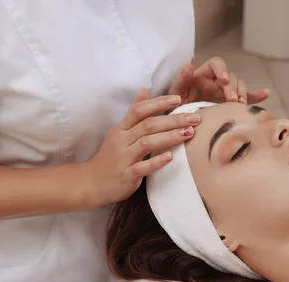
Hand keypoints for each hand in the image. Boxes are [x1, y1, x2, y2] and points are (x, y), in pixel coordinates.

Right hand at [83, 89, 200, 206]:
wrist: (92, 183)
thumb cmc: (111, 157)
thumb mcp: (120, 132)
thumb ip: (134, 113)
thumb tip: (145, 90)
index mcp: (121, 129)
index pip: (140, 110)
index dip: (159, 102)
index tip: (179, 99)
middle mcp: (122, 141)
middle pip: (148, 125)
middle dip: (174, 120)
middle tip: (196, 118)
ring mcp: (123, 158)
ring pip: (146, 143)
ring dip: (169, 137)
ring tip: (189, 133)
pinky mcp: (126, 175)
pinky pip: (142, 167)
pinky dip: (156, 162)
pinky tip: (170, 157)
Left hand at [168, 57, 269, 104]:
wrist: (181, 124)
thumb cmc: (175, 107)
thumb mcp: (175, 94)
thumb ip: (181, 80)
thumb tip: (189, 63)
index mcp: (203, 74)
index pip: (217, 64)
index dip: (222, 70)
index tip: (224, 80)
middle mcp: (217, 80)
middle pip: (231, 77)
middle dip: (233, 88)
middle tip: (231, 100)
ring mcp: (226, 92)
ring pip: (240, 87)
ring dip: (242, 94)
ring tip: (240, 104)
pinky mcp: (232, 103)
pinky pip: (247, 98)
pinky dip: (256, 96)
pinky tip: (266, 94)